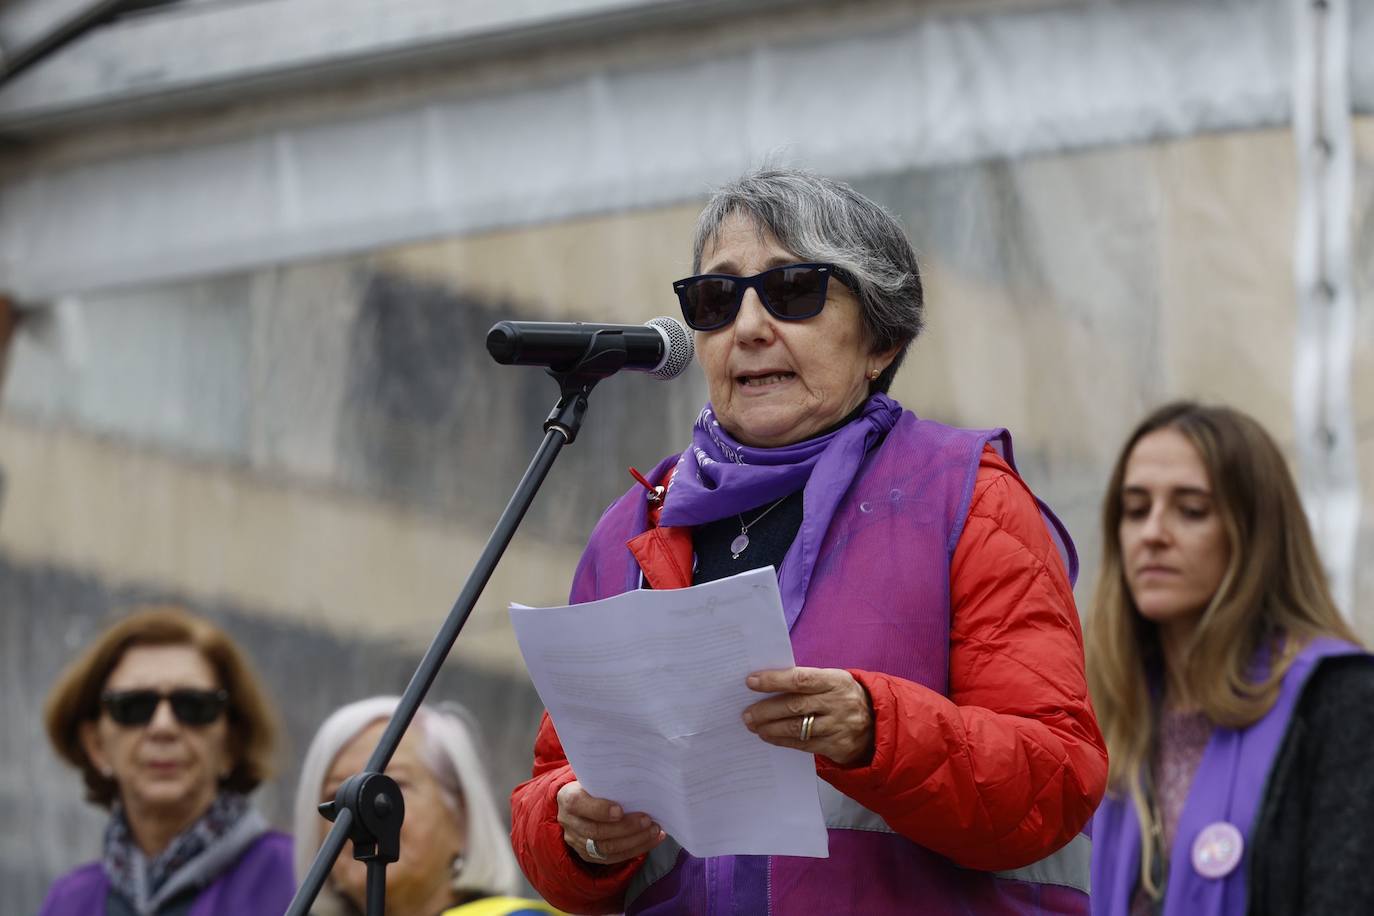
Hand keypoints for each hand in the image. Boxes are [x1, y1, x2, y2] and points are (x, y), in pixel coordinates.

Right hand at [557, 780, 666, 865]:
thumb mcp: (594, 779)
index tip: (620, 810)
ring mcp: (577, 842)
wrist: (577, 805)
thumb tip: (640, 783)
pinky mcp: (589, 856)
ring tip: (655, 831)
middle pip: (596, 831)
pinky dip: (636, 849)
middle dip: (626, 828)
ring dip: (635, 841)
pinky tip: (653, 840)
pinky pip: (613, 858)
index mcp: (568, 798)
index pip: (578, 805)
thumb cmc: (593, 787)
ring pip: (606, 848)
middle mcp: (569, 822)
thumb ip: (609, 783)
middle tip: (648, 821)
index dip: (600, 810)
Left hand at [742, 667, 874, 766]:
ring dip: (771, 728)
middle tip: (746, 714)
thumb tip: (766, 684)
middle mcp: (838, 703)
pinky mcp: (838, 746)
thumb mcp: (832, 681)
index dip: (774, 680)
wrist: (877, 723)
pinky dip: (783, 741)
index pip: (800, 679)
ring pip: (797, 728)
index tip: (751, 682)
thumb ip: (805, 682)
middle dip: (766, 710)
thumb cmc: (842, 696)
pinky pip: (804, 745)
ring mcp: (839, 726)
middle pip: (795, 706)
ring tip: (754, 726)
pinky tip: (770, 737)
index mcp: (835, 680)